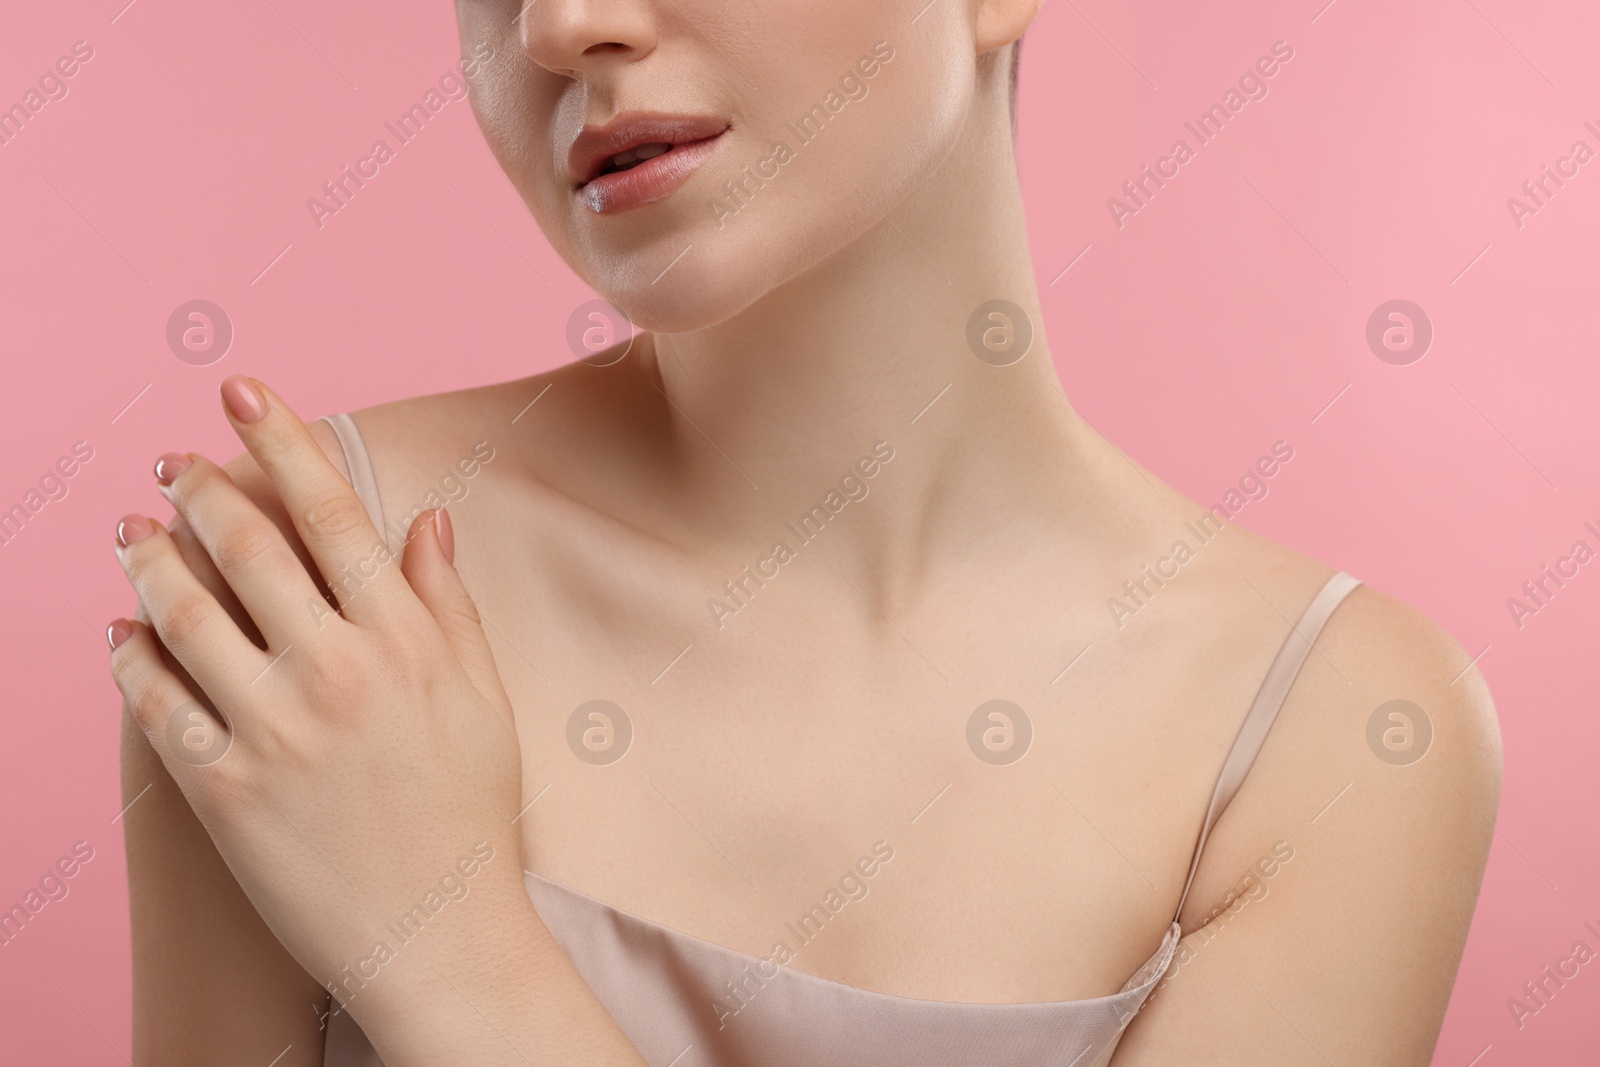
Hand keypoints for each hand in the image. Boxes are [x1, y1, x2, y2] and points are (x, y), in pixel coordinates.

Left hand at [107, 376, 529, 1016]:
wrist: (439, 936)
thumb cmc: (471, 817)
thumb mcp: (483, 700)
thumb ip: (449, 605)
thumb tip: (425, 520)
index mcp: (404, 641)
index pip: (331, 513)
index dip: (282, 440)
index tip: (244, 391)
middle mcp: (336, 671)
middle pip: (249, 546)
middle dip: (202, 486)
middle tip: (173, 460)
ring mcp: (274, 729)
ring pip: (186, 612)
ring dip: (148, 557)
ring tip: (129, 529)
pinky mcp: (224, 790)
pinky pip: (156, 702)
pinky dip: (129, 655)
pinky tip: (119, 631)